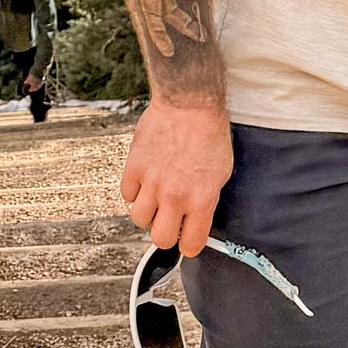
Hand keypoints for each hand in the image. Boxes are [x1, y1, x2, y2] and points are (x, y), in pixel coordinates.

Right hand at [121, 97, 231, 254]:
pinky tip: (144, 181)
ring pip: (139, 219)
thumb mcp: (221, 172)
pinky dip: (134, 192)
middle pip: (160, 239)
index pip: (191, 243)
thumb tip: (196, 219)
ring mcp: (152, 182)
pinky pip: (127, 195)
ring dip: (147, 213)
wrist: (189, 102)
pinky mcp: (134, 167)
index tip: (187, 240)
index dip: (189, 245)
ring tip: (155, 199)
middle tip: (169, 221)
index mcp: (201, 199)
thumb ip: (206, 200)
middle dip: (166, 234)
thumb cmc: (209, 134)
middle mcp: (174, 195)